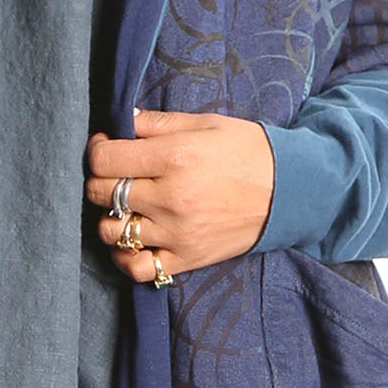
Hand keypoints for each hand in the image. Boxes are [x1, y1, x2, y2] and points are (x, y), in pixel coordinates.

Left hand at [84, 109, 273, 283]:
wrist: (290, 191)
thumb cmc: (248, 150)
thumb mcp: (205, 123)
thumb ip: (157, 122)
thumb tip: (120, 120)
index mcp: (174, 158)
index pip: (104, 159)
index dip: (97, 150)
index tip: (106, 147)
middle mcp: (170, 198)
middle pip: (101, 193)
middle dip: (99, 181)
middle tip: (114, 174)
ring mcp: (177, 233)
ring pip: (112, 232)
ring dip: (109, 218)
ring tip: (123, 207)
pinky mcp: (187, 258)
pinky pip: (138, 268)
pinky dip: (125, 257)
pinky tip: (131, 240)